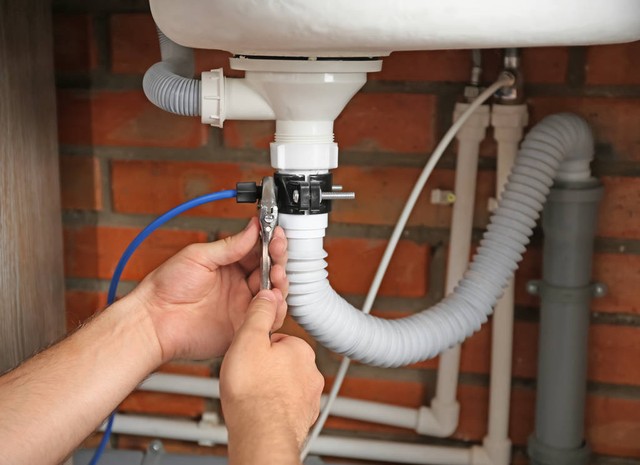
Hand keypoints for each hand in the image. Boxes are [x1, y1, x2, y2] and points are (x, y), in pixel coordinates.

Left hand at [129, 217, 288, 361]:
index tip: (276, 232)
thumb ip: (230, 245)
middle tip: (278, 250)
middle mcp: (239, 285)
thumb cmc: (166, 287)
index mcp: (229, 265)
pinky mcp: (242, 326)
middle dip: (278, 258)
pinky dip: (275, 308)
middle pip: (270, 270)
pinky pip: (267, 318)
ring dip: (280, 281)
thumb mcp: (198, 256)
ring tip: (276, 273)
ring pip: (273, 293)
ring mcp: (242, 306)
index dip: (270, 242)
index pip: (258, 251)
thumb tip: (253, 228)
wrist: (154, 320)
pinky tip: (273, 297)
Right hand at [221, 290, 323, 463]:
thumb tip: (267, 294)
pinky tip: (261, 410)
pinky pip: (287, 406)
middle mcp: (311, 372)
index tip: (247, 356)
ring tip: (252, 395)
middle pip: (282, 362)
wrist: (262, 434)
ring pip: (286, 385)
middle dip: (266, 368)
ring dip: (270, 388)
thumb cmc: (252, 391)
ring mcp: (310, 396)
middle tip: (247, 376)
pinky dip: (275, 407)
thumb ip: (258, 314)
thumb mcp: (248, 340)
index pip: (278, 339)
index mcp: (300, 349)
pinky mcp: (304, 417)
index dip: (257, 347)